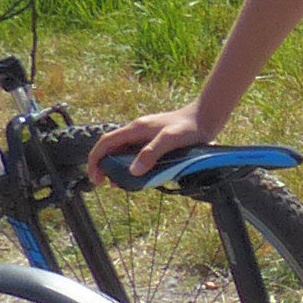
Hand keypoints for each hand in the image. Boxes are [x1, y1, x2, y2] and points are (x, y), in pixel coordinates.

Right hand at [88, 106, 212, 176]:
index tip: (96, 178)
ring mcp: (145, 136)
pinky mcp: (154, 142)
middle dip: (104, 166)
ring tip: (120, 185)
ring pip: (123, 152)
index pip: (105, 142)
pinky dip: (131, 166)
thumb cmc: (190, 127)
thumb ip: (151, 153)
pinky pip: (136, 154)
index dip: (96, 160)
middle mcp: (137, 131)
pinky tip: (137, 177)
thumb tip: (133, 171)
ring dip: (117, 168)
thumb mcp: (170, 140)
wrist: (206, 117)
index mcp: (136, 129)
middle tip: (107, 185)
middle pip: (111, 148)